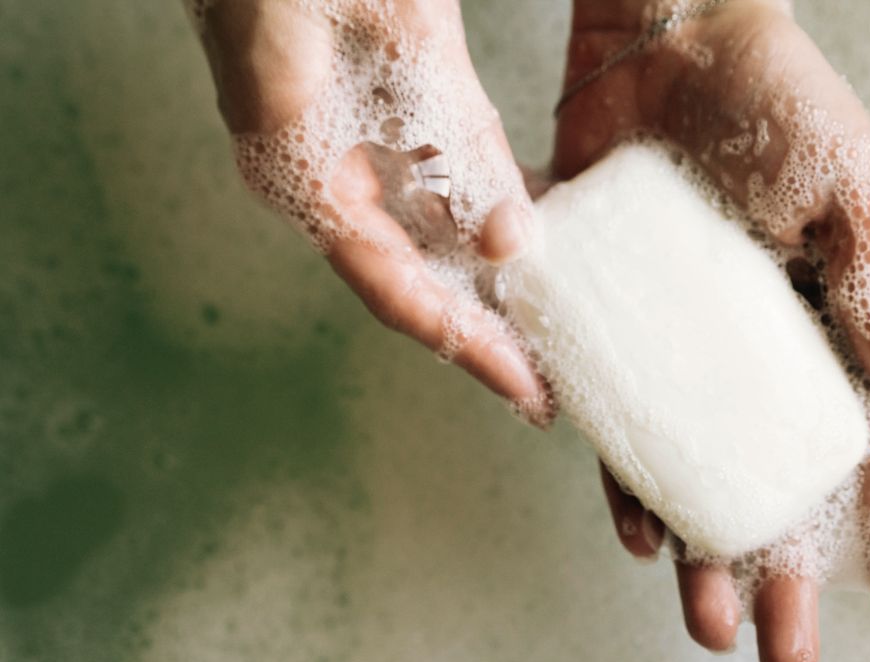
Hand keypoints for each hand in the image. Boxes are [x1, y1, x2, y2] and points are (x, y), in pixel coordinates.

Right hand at [193, 0, 552, 422]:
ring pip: (435, 230)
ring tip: (545, 331)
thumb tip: (507, 236)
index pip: (395, 286)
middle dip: (482, 332)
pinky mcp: (391, 91)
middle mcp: (329, 167)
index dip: (462, 343)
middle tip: (545, 388)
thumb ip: (445, 141)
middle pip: (417, 274)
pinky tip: (530, 238)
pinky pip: (448, 169)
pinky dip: (490, 208)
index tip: (523, 391)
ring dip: (488, 281)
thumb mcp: (379, 42)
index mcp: (305, 166)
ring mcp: (358, 132)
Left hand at [555, 0, 869, 661]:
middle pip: (784, 495)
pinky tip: (635, 532)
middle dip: (791, 581)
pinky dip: (628, 483)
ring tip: (710, 625)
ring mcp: (689, 354)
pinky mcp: (620, 329)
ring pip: (702, 480)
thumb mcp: (853, 194)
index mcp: (842, 337)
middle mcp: (765, 362)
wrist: (665, 41)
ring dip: (703, 559)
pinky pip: (624, 426)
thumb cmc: (779, 104)